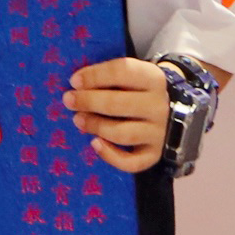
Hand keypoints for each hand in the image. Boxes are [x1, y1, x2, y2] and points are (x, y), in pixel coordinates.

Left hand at [66, 57, 171, 172]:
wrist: (166, 112)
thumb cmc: (135, 90)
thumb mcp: (129, 76)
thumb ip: (106, 75)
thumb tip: (75, 82)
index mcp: (152, 79)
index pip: (123, 72)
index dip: (95, 75)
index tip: (74, 81)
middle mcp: (158, 106)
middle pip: (119, 104)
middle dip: (88, 101)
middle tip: (69, 100)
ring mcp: (158, 133)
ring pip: (122, 134)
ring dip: (96, 126)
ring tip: (78, 120)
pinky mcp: (155, 154)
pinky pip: (132, 162)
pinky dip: (111, 156)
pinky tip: (95, 143)